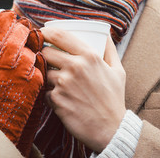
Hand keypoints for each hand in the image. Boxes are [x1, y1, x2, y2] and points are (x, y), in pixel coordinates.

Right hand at [0, 10, 44, 154]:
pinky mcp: (35, 82)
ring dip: (33, 42)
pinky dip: (40, 60)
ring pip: (33, 46)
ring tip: (33, 41)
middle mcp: (6, 59)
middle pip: (20, 32)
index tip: (10, 16)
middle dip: (22, 27)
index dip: (7, 18)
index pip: (1, 27)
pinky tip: (38, 60)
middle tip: (24, 26)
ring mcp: (22, 70)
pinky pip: (41, 63)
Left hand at [41, 26, 125, 152]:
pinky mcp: (56, 99)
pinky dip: (49, 94)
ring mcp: (64, 83)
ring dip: (46, 75)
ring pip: (43, 71)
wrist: (111, 129)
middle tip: (45, 58)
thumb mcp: (118, 71)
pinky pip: (44, 91)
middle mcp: (75, 67)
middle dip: (42, 54)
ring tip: (55, 81)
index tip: (41, 33)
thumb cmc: (114, 99)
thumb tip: (105, 34)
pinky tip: (60, 98)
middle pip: (45, 51)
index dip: (46, 31)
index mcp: (89, 56)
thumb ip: (110, 50)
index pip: (59, 35)